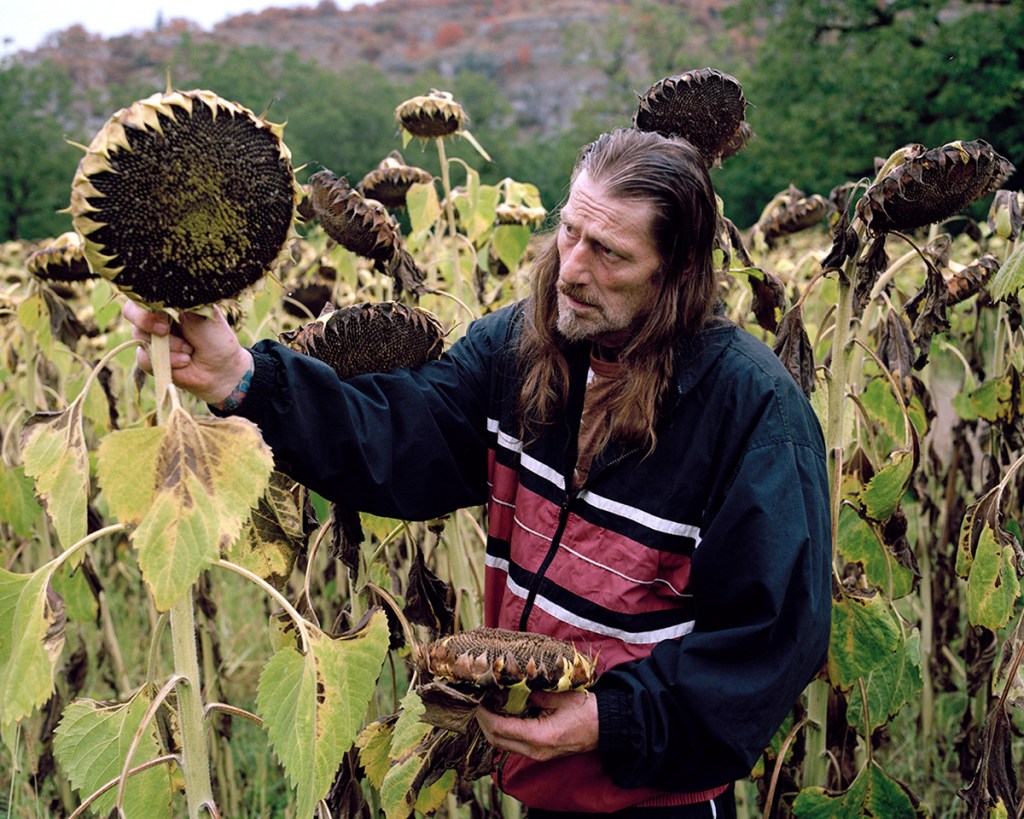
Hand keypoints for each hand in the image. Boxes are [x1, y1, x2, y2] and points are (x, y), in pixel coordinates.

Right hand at [122, 301, 252, 405]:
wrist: (221, 370)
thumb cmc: (217, 340)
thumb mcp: (204, 317)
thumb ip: (182, 305)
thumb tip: (163, 294)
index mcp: (170, 303)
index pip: (145, 293)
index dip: (148, 302)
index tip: (165, 314)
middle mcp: (156, 318)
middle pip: (131, 311)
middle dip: (146, 321)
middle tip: (165, 331)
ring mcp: (151, 338)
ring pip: (140, 336)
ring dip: (168, 347)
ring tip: (190, 352)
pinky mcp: (149, 358)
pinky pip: (143, 358)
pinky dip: (167, 361)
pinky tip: (184, 362)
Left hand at [475, 690, 598, 761]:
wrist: (606, 727)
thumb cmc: (586, 710)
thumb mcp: (559, 697)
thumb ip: (534, 696)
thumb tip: (516, 692)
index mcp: (539, 736)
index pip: (501, 729)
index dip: (485, 716)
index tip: (477, 701)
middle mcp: (535, 750)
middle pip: (497, 741)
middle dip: (484, 723)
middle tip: (478, 704)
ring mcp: (538, 754)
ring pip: (504, 745)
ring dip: (493, 728)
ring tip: (488, 708)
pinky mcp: (541, 753)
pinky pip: (515, 745)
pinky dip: (504, 732)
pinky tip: (504, 716)